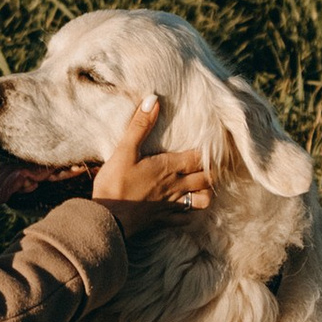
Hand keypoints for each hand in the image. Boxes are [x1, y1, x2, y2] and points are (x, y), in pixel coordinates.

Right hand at [93, 94, 211, 223]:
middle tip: (213, 164)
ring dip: (206, 192)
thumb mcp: (124, 151)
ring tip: (203, 185)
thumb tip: (153, 100)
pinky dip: (191, 213)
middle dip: (212, 171)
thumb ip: (140, 126)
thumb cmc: (115, 184)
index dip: (209, 152)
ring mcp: (171, 205)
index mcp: (168, 167)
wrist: (108, 219)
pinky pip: (186, 218)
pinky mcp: (163, 220)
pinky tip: (188, 208)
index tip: (214, 146)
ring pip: (202, 200)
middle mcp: (175, 186)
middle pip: (206, 179)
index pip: (198, 158)